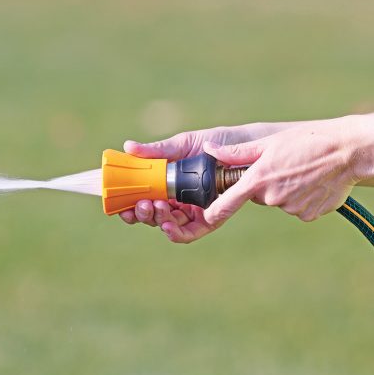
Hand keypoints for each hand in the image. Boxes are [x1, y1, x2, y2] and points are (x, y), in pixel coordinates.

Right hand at [119, 121, 298, 242]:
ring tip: (155, 208)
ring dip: (157, 221)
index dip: (129, 204)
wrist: (254, 148)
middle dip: (142, 214)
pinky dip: (178, 232)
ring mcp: (195, 208)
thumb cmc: (220, 142)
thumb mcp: (185, 143)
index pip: (143, 196)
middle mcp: (179, 197)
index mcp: (169, 180)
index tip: (120, 205)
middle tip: (141, 205)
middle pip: (153, 214)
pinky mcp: (212, 217)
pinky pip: (192, 231)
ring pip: (169, 224)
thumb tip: (127, 146)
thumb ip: (157, 150)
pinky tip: (168, 226)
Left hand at [202, 115, 371, 228]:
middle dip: (262, 186)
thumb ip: (235, 152)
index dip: (214, 211)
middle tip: (279, 169)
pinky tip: (310, 184)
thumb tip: (208, 149)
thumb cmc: (306, 142)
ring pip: (277, 202)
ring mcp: (290, 208)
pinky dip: (300, 199)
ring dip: (283, 191)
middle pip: (256, 196)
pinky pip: (295, 208)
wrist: (347, 152)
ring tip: (299, 174)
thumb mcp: (268, 143)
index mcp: (258, 179)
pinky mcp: (307, 215)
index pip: (227, 202)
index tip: (205, 216)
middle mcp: (271, 197)